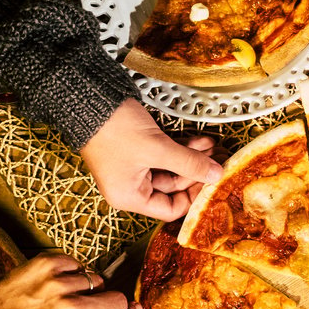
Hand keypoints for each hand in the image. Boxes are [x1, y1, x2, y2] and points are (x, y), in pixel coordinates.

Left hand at [0, 253, 134, 308]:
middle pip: (117, 299)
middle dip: (111, 303)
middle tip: (94, 306)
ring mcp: (61, 284)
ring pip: (96, 279)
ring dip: (87, 287)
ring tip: (67, 295)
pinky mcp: (51, 263)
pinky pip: (77, 265)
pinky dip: (71, 273)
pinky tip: (56, 283)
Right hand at [80, 99, 222, 220]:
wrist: (90, 99)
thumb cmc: (113, 129)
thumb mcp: (157, 148)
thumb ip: (189, 163)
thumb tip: (215, 174)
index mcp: (129, 196)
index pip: (170, 209)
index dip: (194, 197)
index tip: (212, 182)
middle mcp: (131, 186)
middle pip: (173, 188)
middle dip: (197, 173)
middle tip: (219, 162)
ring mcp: (134, 167)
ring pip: (172, 168)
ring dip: (192, 158)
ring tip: (213, 147)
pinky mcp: (138, 149)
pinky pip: (165, 155)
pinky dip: (182, 148)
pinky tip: (201, 140)